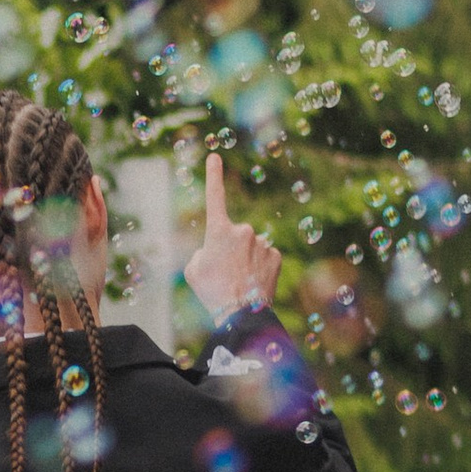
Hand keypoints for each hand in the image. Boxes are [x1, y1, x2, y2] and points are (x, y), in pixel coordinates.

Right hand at [182, 151, 281, 325]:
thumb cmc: (211, 293)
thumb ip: (204, 252)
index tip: (215, 157)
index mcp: (218, 231)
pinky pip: (264, 257)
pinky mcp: (276, 255)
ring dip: (246, 260)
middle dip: (230, 250)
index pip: (214, 196)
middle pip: (234, 235)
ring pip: (251, 247)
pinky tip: (254, 283)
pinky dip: (259, 267)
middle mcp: (242, 230)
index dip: (213, 175)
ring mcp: (261, 242)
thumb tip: (217, 249)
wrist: (241, 315)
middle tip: (225, 275)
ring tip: (240, 283)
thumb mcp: (194, 270)